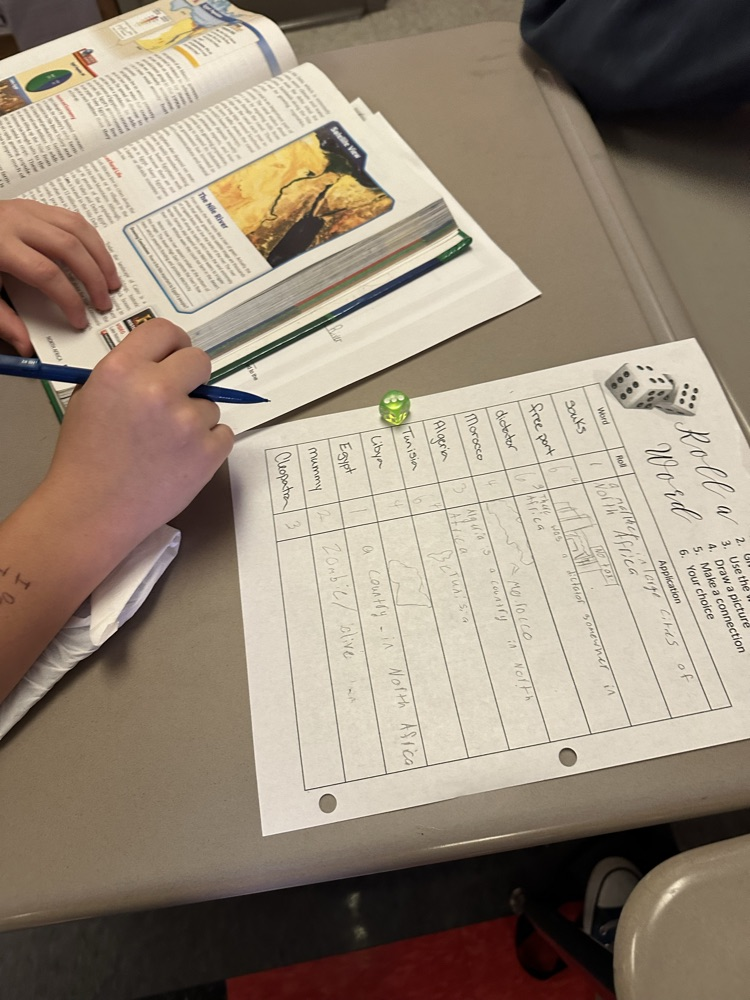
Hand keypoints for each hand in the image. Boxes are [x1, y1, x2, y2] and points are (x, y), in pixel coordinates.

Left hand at [0, 199, 119, 355]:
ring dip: (100, 257)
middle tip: (103, 303)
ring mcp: (27, 210)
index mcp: (0, 245)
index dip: (68, 299)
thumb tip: (25, 345)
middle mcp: (16, 222)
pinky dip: (91, 239)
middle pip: (69, 247)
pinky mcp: (35, 207)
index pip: (46, 273)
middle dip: (93, 278)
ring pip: (77, 228)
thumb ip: (2, 319)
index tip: (79, 320)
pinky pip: (72, 218)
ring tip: (111, 281)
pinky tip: (98, 258)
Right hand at [40, 320, 233, 561]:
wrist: (93, 510)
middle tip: (177, 400)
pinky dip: (208, 446)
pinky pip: (223, 434)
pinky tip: (180, 460)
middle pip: (200, 361)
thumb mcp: (91, 397)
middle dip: (192, 378)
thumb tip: (162, 364)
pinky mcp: (209, 452)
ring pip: (211, 405)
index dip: (173, 345)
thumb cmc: (85, 456)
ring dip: (195, 420)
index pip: (166, 330)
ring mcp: (188, 421)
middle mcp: (158, 388)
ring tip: (165, 445)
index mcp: (123, 369)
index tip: (174, 358)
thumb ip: (127, 373)